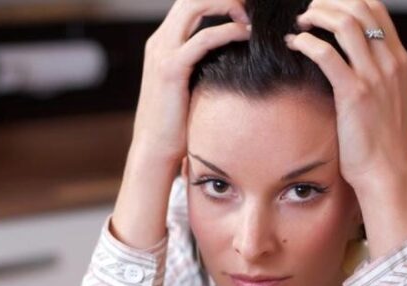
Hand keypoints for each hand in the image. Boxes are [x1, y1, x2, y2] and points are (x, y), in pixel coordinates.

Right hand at [132, 0, 250, 166]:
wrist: (154, 149)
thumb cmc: (177, 122)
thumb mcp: (189, 84)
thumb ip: (202, 63)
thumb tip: (232, 56)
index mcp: (163, 42)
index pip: (189, 2)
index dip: (217, 0)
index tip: (245, 8)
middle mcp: (159, 41)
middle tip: (251, 7)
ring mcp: (162, 52)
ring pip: (194, 5)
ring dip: (227, 4)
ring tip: (250, 17)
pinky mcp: (170, 69)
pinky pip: (203, 38)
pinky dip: (228, 31)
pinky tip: (246, 35)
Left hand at [286, 0, 406, 193]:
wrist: (388, 172)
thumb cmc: (387, 144)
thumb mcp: (400, 102)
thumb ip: (389, 79)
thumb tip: (377, 66)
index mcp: (400, 62)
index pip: (377, 10)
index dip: (349, 0)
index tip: (327, 6)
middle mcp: (390, 63)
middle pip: (360, 8)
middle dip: (329, 2)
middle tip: (308, 10)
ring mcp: (374, 77)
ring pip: (344, 23)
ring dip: (317, 16)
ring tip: (299, 23)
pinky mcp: (354, 93)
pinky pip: (325, 54)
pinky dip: (305, 42)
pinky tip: (293, 44)